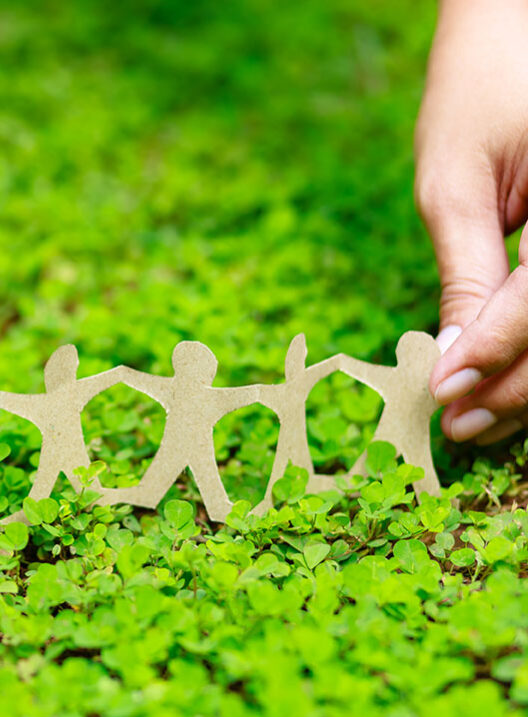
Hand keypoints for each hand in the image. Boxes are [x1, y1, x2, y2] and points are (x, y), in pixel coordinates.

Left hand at [416, 0, 527, 443]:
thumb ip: (465, 270)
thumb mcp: (458, 178)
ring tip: (482, 420)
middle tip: (460, 426)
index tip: (445, 395)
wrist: (516, 23)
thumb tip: (455, 358)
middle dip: (520, 385)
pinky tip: (512, 380)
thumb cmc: (482, 88)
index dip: (498, 353)